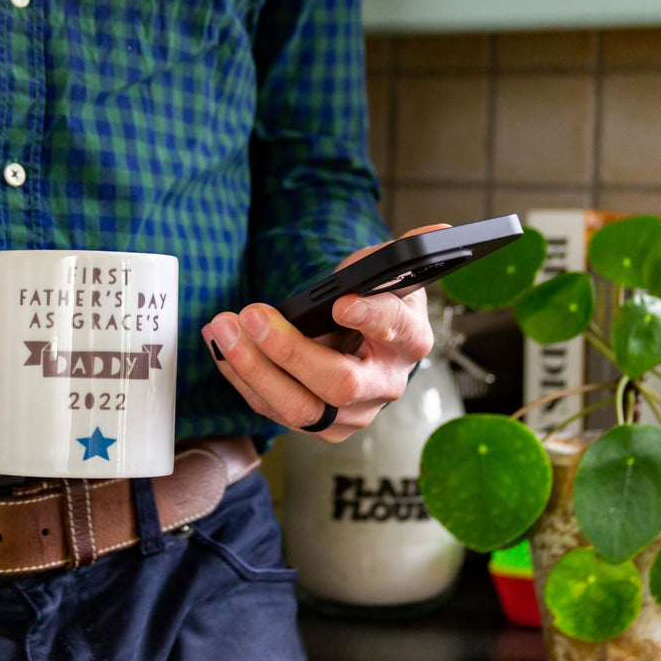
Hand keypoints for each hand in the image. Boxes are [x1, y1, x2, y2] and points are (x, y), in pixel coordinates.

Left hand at [202, 226, 442, 441]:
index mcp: (410, 339)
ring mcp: (353, 413)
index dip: (371, 317)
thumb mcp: (390, 275)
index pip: (396, 331)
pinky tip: (221, 346)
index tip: (342, 302)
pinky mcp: (320, 427)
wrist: (366, 349)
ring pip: (299, 407)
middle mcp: (385, 384)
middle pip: (338, 384)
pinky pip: (274, 410)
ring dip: (252, 368)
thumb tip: (439, 232)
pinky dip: (241, 377)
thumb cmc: (375, 305)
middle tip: (252, 316)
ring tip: (221, 329)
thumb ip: (404, 254)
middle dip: (288, 350)